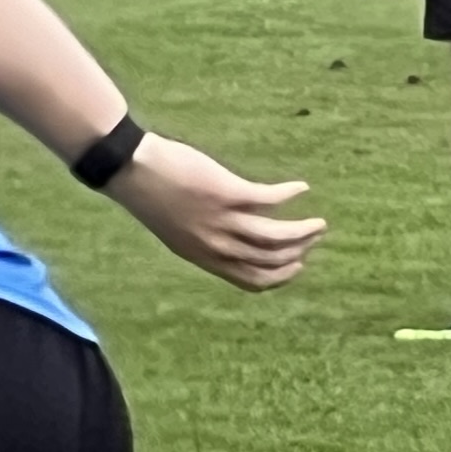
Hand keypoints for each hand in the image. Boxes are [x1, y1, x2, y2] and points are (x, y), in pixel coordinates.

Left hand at [105, 135, 324, 290]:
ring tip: (319, 222)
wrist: (131, 171)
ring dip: (303, 230)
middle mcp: (216, 245)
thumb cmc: (152, 195)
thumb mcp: (177, 229)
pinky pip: (270, 200)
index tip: (298, 265)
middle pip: (270, 259)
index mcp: (204, 257)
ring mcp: (222, 221)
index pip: (251, 280)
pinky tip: (302, 187)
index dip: (280, 277)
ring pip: (276, 236)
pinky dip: (290, 194)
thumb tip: (232, 238)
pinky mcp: (228, 193)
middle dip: (299, 251)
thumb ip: (205, 239)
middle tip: (314, 237)